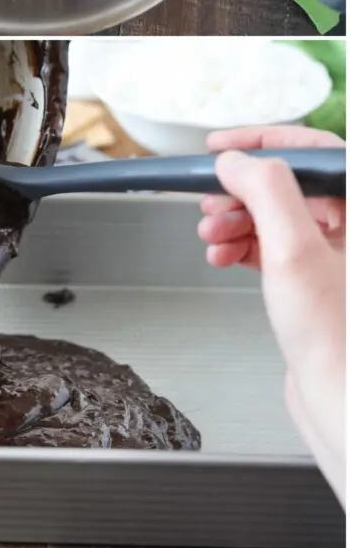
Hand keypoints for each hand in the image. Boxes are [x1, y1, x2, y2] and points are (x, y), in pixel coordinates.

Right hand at [198, 127, 344, 504]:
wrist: (343, 406)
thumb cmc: (338, 344)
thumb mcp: (294, 252)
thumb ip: (266, 192)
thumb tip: (239, 161)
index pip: (312, 149)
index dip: (262, 141)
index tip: (223, 146)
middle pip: (287, 183)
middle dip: (241, 191)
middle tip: (212, 203)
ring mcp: (336, 253)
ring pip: (276, 214)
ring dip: (236, 220)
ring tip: (212, 236)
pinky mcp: (318, 279)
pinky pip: (274, 244)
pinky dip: (244, 245)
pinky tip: (223, 256)